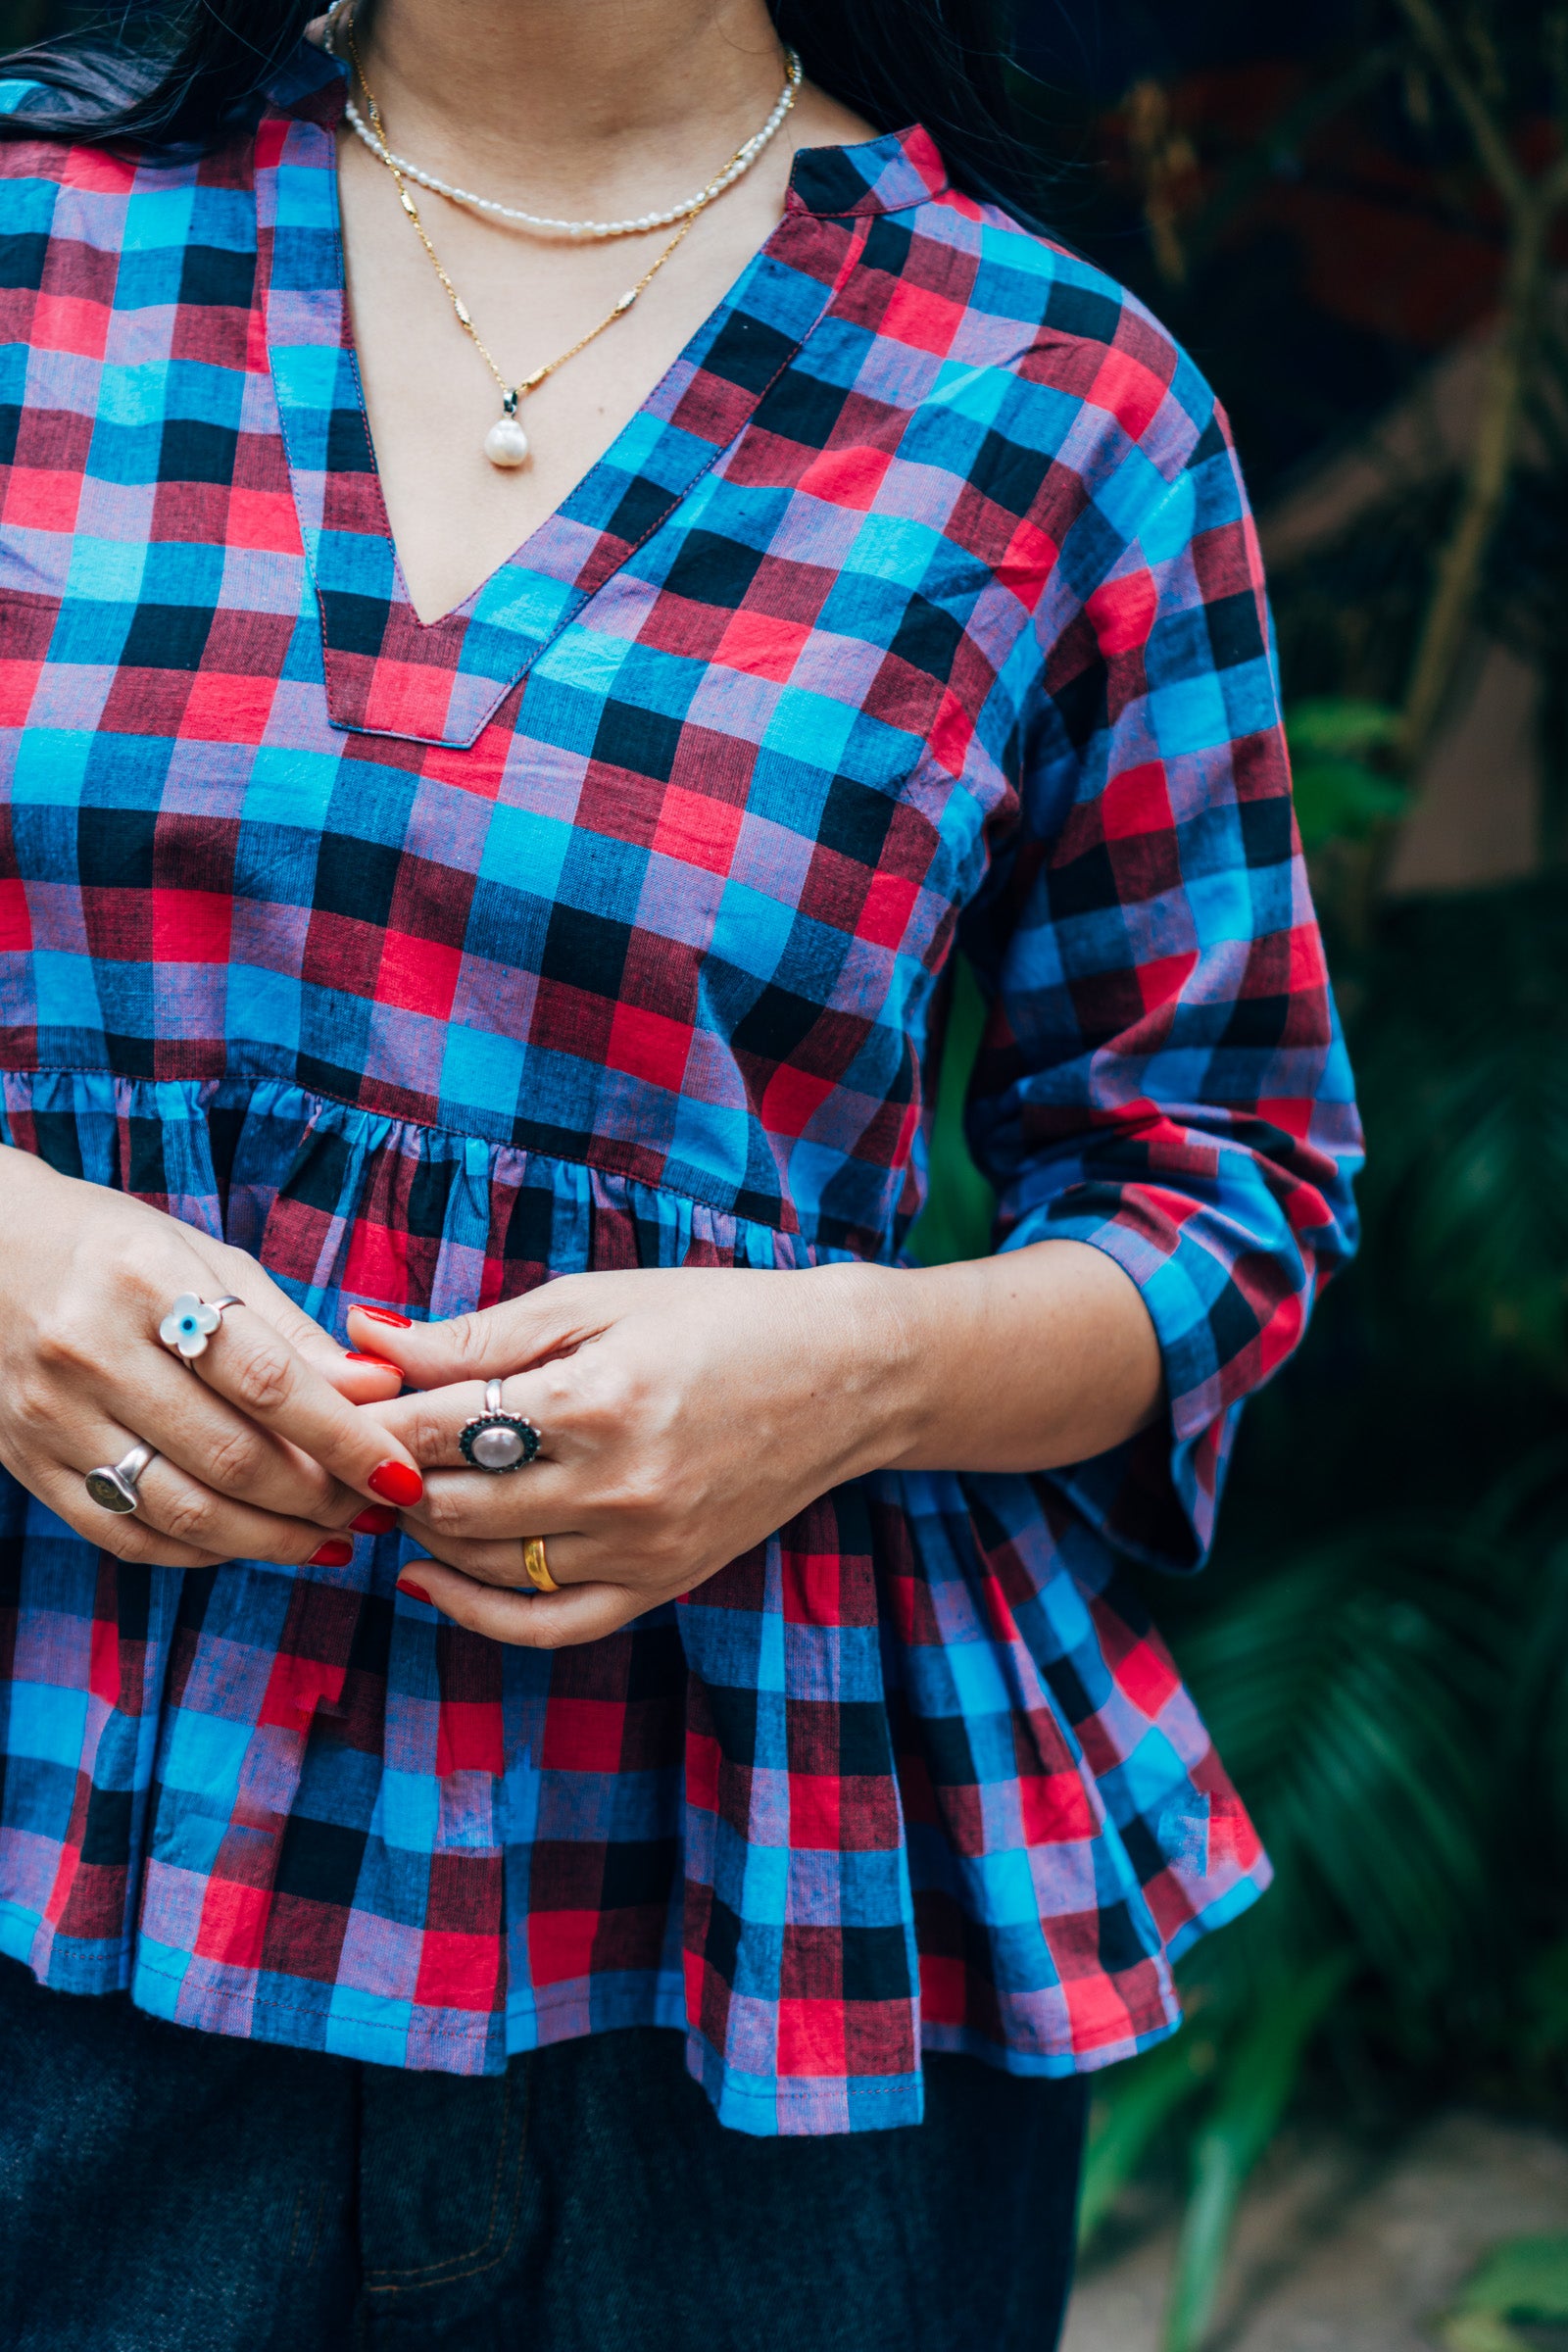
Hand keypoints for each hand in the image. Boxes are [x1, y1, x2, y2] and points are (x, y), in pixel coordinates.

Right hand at [0, 1146, 422, 1570]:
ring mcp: (50, 1416)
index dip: (344, 1438)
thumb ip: (291, 1334)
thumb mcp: (207, 1261)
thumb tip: (380, 1394)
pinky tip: (250, 1541)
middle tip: (372, 1509)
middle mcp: (90, 1351)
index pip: (266, 1380)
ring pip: (182, 1513)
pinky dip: (201, 1554)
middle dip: (319, 1498)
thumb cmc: (117, 1251)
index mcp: (146, 1281)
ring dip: (272, 1540)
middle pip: (229, 1458)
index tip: (400, 1473)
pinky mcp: (28, 1465)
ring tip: (329, 1538)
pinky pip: (127, 1535)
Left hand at [347, 1265, 912, 1646]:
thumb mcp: (597, 1300)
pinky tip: (429, 1580)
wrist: (842, 1376)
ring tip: (397, 1491)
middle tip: (356, 1450)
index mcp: (597, 1400)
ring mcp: (642, 1547)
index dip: (373, 1417)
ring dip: (422, 1533)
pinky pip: (548, 1625)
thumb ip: (478, 1333)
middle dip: (387, 1480)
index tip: (343, 1399)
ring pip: (485, 1564)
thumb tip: (365, 1334)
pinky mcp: (662, 1583)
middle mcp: (618, 1487)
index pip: (437, 1429)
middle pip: (449, 1504)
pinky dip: (475, 1613)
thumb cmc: (716, 1317)